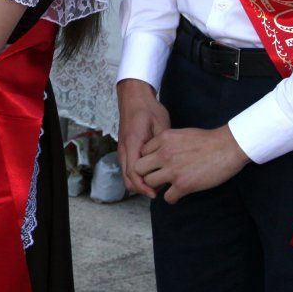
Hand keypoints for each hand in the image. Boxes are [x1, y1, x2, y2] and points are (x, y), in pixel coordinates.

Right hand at [116, 78, 171, 198]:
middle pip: (128, 178)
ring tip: (158, 183)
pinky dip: (137, 175)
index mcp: (132, 144)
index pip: (134, 173)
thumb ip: (162, 147)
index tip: (157, 194)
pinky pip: (128, 168)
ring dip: (139, 183)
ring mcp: (122, 149)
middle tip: (160, 190)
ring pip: (126, 175)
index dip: (144, 187)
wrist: (134, 98)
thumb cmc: (148, 110)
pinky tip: (152, 173)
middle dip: (142, 188)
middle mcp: (124, 149)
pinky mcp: (125, 149)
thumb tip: (169, 166)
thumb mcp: (160, 127)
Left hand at [134, 125, 249, 203]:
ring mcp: (172, 170)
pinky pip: (167, 197)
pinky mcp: (183, 185)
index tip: (155, 164)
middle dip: (146, 173)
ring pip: (149, 183)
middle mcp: (164, 154)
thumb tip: (158, 151)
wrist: (227, 147)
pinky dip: (172, 198)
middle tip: (156, 176)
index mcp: (163, 139)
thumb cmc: (208, 140)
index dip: (148, 159)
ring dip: (157, 186)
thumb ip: (167, 142)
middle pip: (139, 168)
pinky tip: (178, 194)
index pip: (141, 152)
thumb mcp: (181, 133)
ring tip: (167, 185)